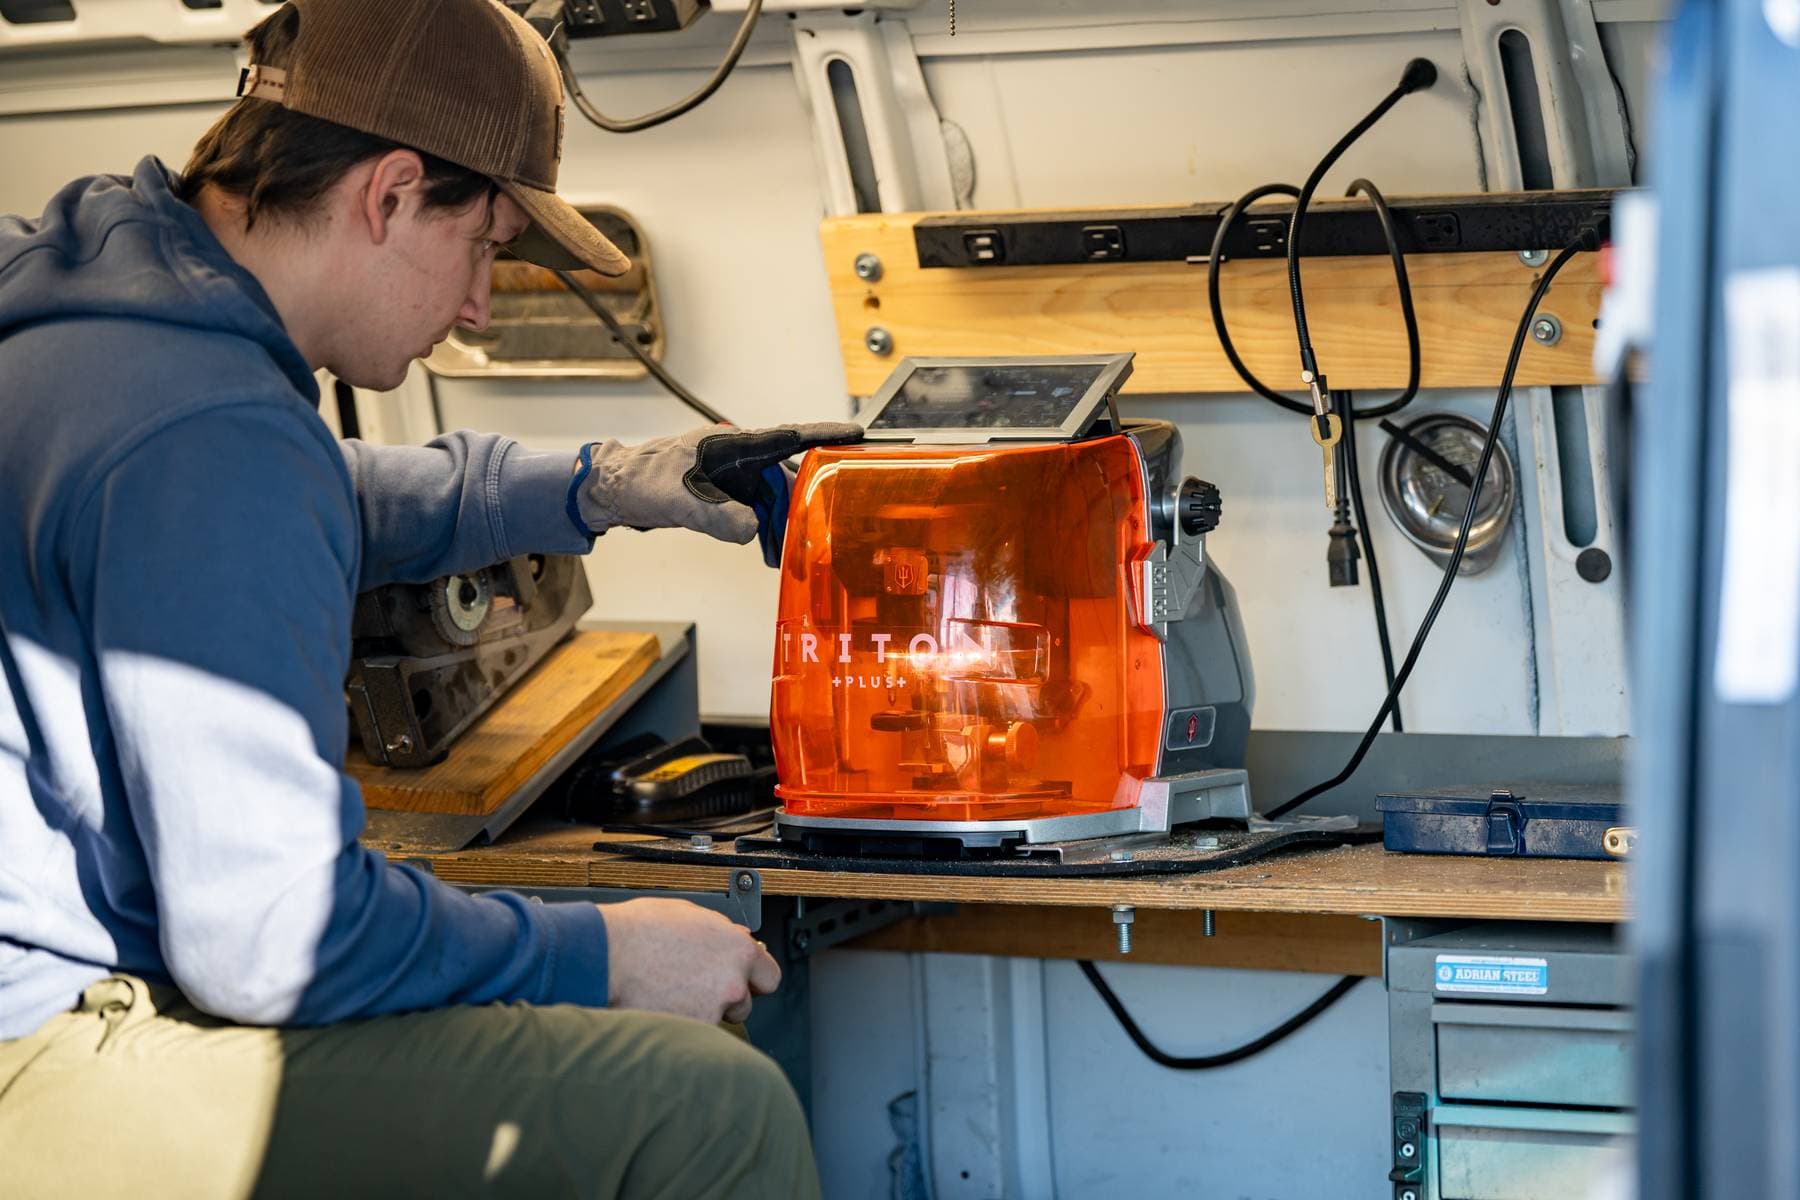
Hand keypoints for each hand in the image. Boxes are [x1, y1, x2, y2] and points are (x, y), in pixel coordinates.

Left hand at [570, 422, 862, 543]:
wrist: (611, 491)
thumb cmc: (638, 482)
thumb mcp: (675, 501)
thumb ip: (714, 515)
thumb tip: (753, 531)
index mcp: (729, 445)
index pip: (785, 437)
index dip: (823, 436)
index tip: (856, 435)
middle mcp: (736, 456)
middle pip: (785, 477)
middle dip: (803, 505)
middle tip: (819, 533)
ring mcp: (731, 475)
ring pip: (773, 499)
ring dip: (783, 527)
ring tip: (788, 559)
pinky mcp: (724, 493)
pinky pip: (757, 511)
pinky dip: (766, 531)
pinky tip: (771, 554)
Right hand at [599, 897, 780, 1022]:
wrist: (604, 955)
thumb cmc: (638, 930)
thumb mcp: (688, 914)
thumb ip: (719, 931)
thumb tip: (731, 938)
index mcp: (737, 949)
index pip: (770, 976)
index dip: (754, 979)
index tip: (745, 980)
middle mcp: (731, 982)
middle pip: (744, 1003)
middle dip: (724, 998)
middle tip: (695, 986)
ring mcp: (711, 1011)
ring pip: (715, 1021)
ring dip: (700, 1013)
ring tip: (669, 993)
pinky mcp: (688, 1032)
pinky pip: (691, 1034)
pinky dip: (679, 1025)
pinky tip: (659, 1006)